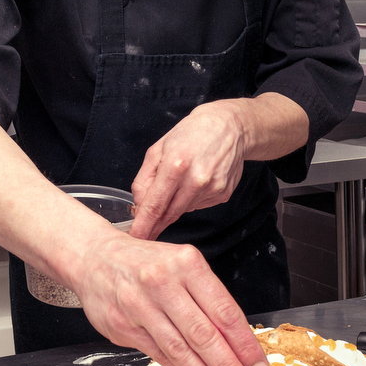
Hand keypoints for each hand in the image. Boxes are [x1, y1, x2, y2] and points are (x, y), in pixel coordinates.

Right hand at [71, 231, 269, 365]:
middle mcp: (163, 282)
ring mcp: (140, 305)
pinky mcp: (123, 326)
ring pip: (180, 350)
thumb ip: (207, 299)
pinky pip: (159, 355)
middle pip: (204, 335)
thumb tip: (239, 343)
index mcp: (187, 264)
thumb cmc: (145, 264)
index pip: (224, 311)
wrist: (93, 258)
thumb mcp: (181, 266)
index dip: (245, 345)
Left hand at [129, 101, 245, 241]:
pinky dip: (191, 199)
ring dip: (175, 204)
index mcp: (176, 165)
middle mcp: (196, 179)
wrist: (230, 126)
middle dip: (155, 223)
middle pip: (169, 213)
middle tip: (146, 230)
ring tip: (180, 181)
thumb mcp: (159, 149)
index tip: (136, 239)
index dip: (144, 225)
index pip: (155, 205)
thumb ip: (144, 179)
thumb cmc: (191, 133)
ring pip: (183, 210)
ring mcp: (212, 189)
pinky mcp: (223, 194)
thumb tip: (139, 205)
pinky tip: (196, 181)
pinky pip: (198, 205)